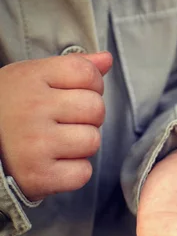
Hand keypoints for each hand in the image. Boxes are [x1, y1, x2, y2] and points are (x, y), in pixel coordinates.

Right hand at [0, 52, 112, 200]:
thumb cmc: (7, 109)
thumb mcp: (30, 77)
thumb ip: (73, 66)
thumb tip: (107, 59)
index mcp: (31, 78)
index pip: (87, 73)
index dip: (91, 84)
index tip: (71, 94)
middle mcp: (32, 108)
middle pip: (96, 108)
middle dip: (87, 117)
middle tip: (61, 122)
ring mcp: (35, 143)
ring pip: (92, 141)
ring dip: (80, 146)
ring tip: (54, 144)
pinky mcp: (37, 176)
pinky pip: (82, 173)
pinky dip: (72, 173)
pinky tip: (51, 164)